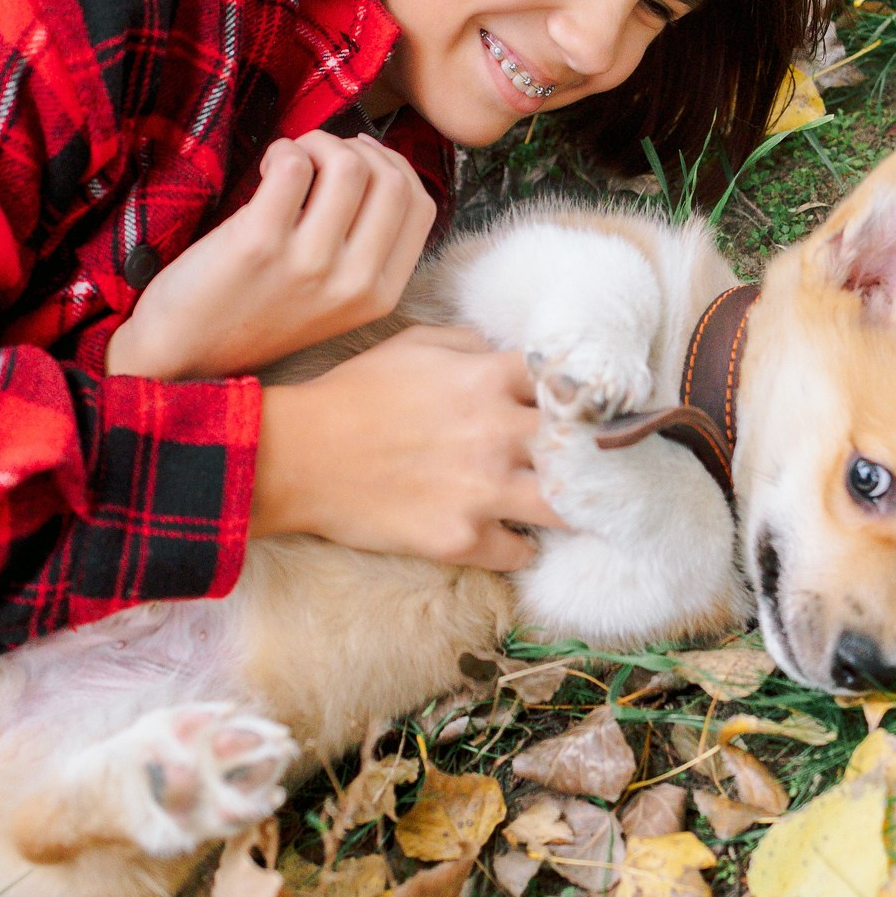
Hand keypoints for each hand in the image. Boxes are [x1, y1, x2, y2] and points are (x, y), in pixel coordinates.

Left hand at [106, 132, 437, 380]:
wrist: (184, 354)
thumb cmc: (256, 314)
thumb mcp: (332, 299)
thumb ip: (364, 248)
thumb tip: (376, 166)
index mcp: (379, 294)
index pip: (420, 206)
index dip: (393, 165)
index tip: (360, 157)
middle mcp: (352, 282)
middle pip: (392, 180)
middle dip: (356, 149)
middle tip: (317, 156)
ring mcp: (307, 264)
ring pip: (349, 166)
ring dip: (317, 143)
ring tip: (290, 160)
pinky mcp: (259, 243)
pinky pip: (294, 166)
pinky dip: (284, 150)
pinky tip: (266, 168)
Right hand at [250, 325, 565, 569]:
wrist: (298, 456)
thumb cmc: (354, 394)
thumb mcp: (414, 345)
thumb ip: (472, 345)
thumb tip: (509, 355)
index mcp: (488, 379)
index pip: (571, 384)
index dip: (585, 397)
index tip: (590, 410)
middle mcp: (496, 434)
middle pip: (585, 450)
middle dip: (594, 456)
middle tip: (598, 466)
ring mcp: (483, 491)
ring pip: (568, 508)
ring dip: (571, 508)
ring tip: (568, 508)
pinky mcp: (462, 539)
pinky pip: (521, 551)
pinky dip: (520, 546)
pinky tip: (510, 535)